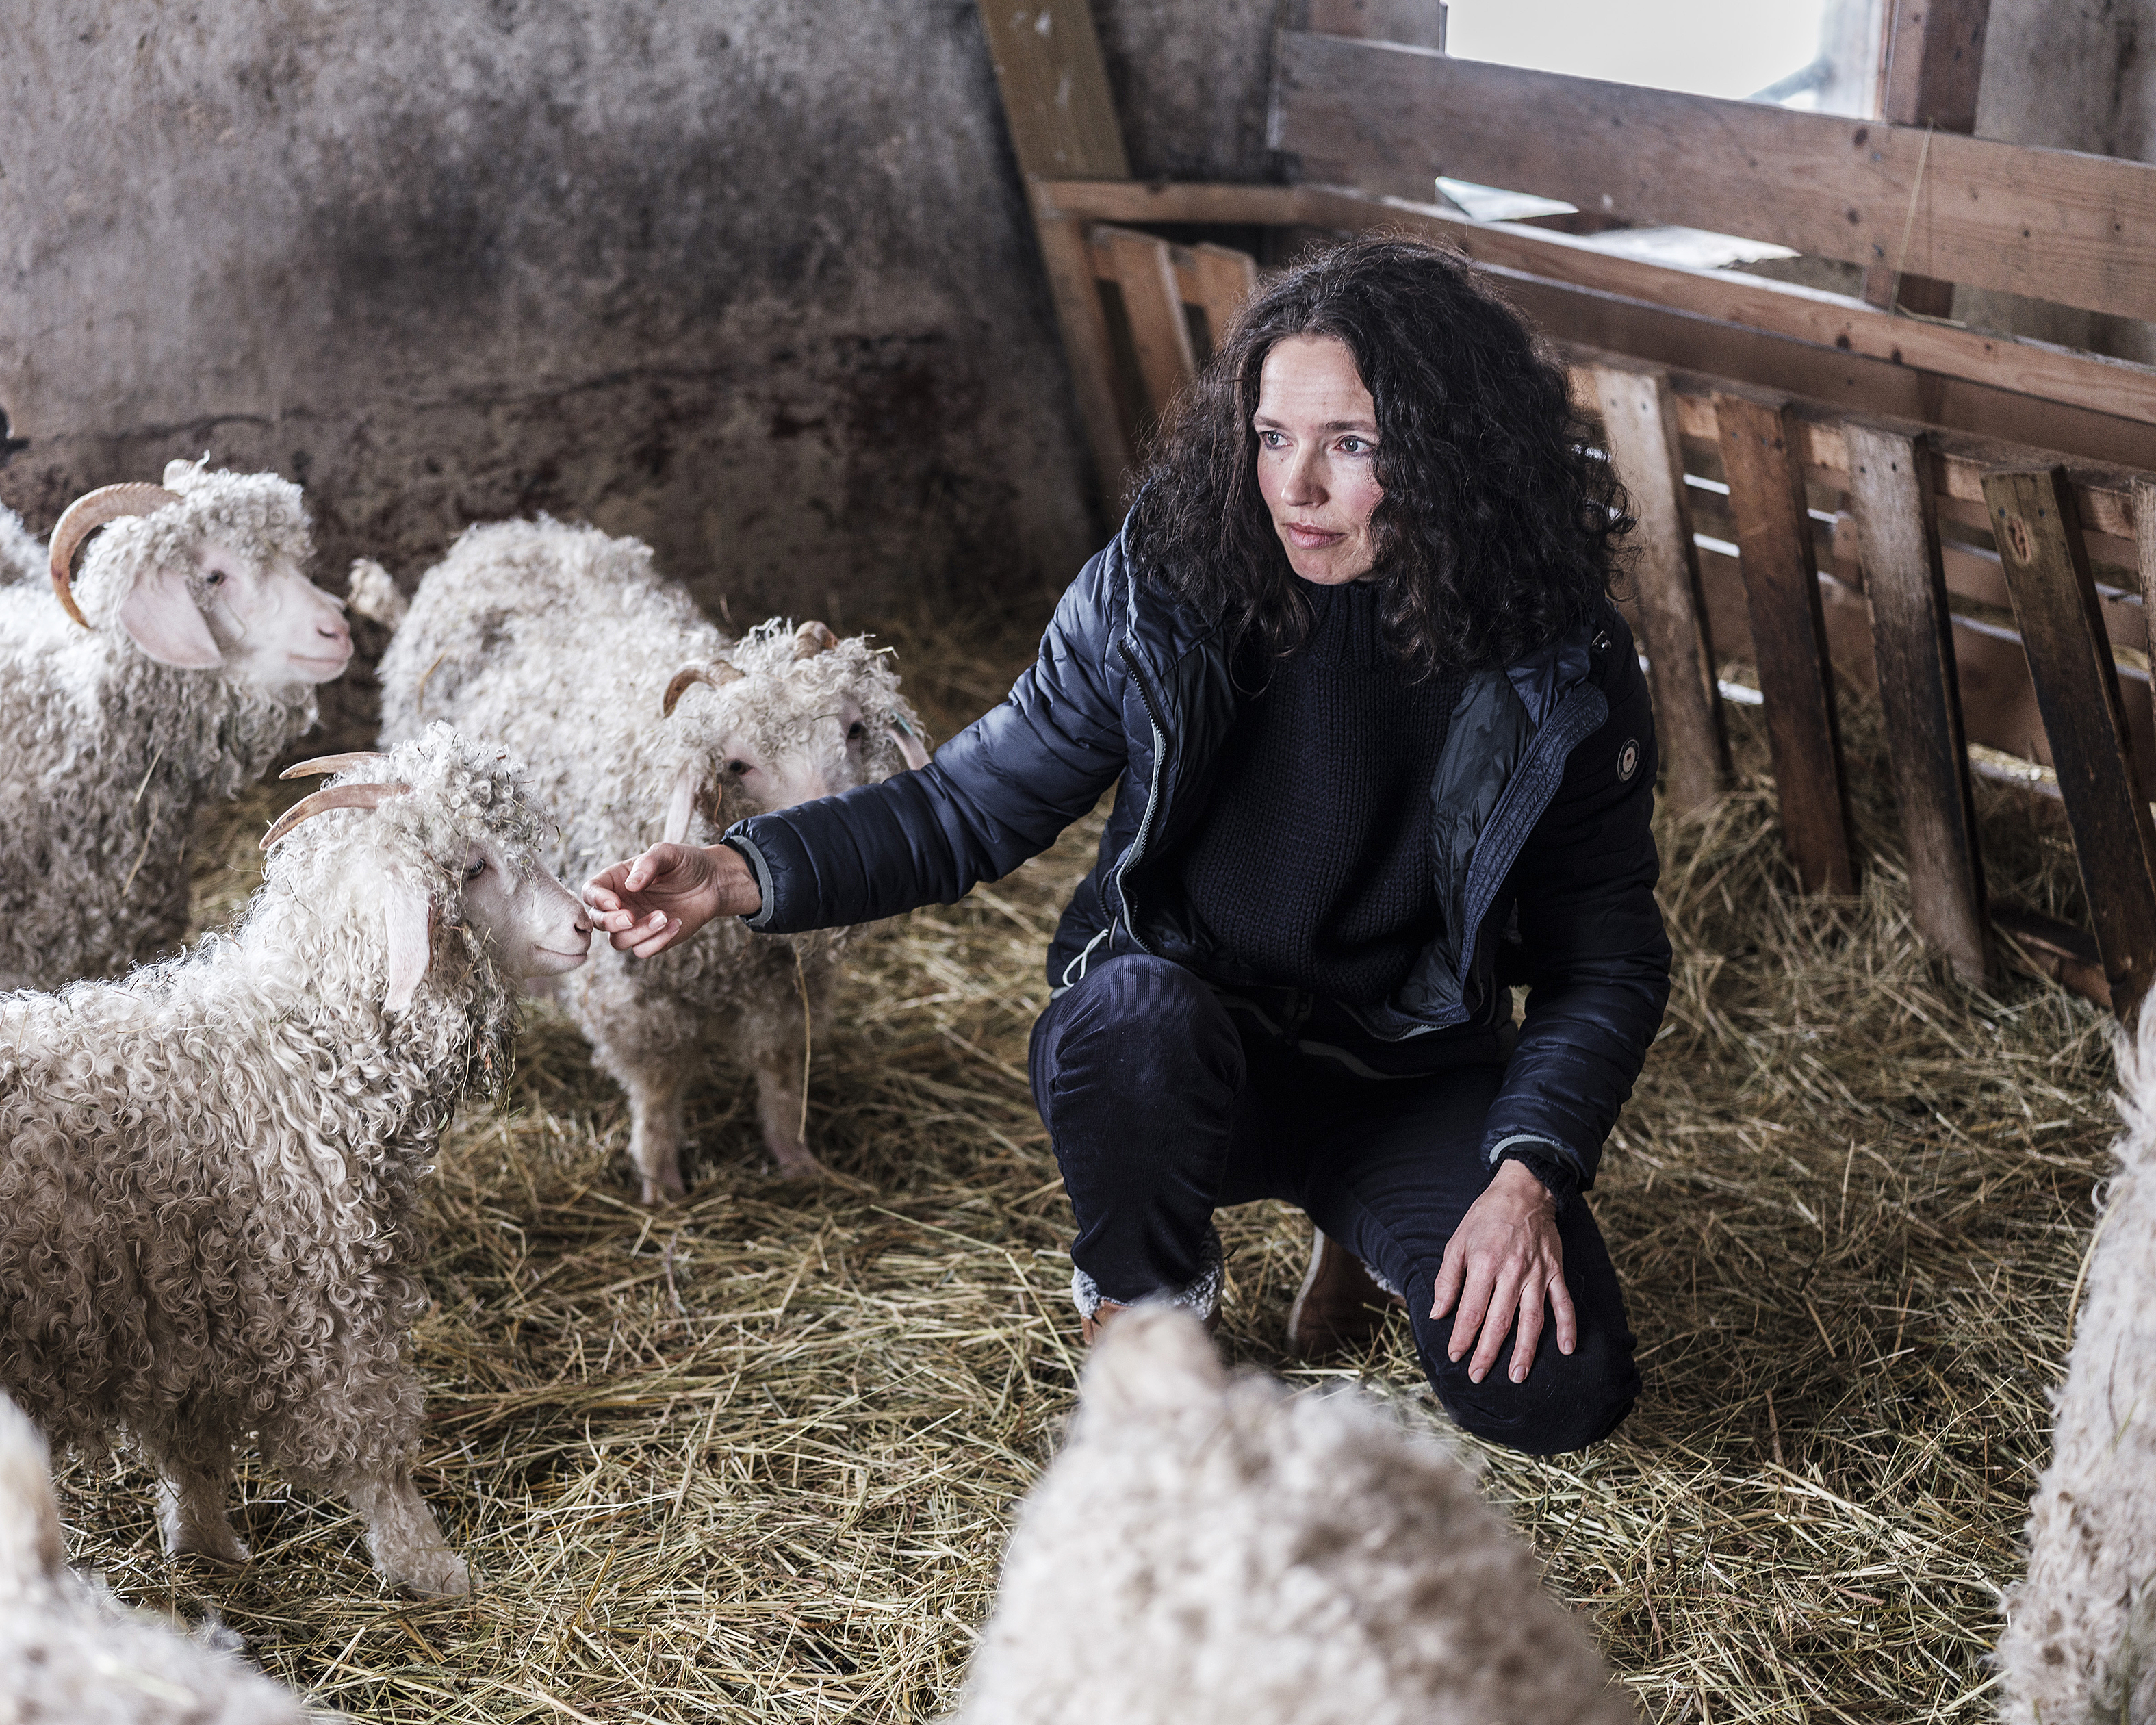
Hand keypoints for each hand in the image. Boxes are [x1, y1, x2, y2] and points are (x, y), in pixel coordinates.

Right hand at [582, 843, 759, 956]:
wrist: (713, 882)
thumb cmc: (686, 863)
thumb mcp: (668, 853)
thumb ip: (648, 863)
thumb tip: (630, 885)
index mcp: (616, 881)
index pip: (591, 892)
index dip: (597, 899)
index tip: (616, 902)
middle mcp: (621, 905)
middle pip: (598, 921)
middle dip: (611, 923)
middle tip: (631, 918)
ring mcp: (636, 924)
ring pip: (619, 941)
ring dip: (638, 934)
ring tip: (664, 917)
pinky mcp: (653, 939)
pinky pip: (643, 951)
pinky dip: (657, 942)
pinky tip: (676, 923)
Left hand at [1430, 1158, 1575, 1385]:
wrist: (1523, 1191)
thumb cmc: (1485, 1217)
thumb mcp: (1457, 1242)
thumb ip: (1447, 1280)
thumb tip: (1438, 1312)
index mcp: (1484, 1265)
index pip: (1472, 1311)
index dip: (1462, 1337)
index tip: (1456, 1355)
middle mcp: (1511, 1272)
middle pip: (1500, 1322)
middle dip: (1488, 1353)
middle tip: (1479, 1376)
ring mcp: (1536, 1273)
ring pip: (1532, 1319)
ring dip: (1526, 1350)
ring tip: (1518, 1375)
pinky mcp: (1555, 1271)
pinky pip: (1563, 1303)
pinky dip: (1568, 1326)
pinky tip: (1567, 1350)